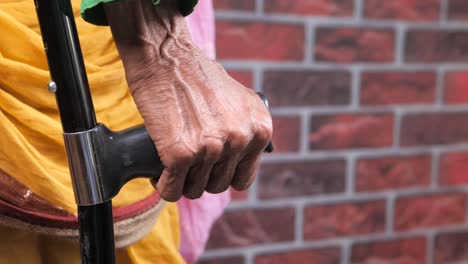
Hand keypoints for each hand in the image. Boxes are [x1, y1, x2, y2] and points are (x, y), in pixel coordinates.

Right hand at [105, 0, 272, 201]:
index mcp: (260, 130)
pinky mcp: (181, 153)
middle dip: (201, 177)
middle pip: (218, 185)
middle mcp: (240, 140)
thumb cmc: (197, 75)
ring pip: (194, 190)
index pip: (244, 179)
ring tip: (173, 165)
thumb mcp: (239, 101)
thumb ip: (245, 129)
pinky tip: (160, 172)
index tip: (210, 168)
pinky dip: (163, 184)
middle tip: (187, 163)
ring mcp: (212, 149)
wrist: (165, 55)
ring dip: (181, 181)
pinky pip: (171, 189)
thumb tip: (242, 156)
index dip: (224, 175)